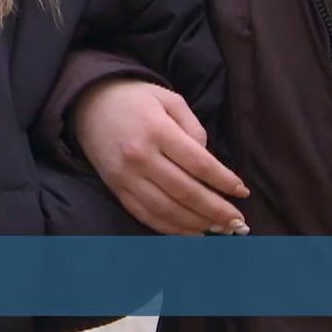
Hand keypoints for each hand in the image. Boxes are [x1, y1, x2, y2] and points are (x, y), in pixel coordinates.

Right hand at [73, 79, 249, 235]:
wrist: (88, 102)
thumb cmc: (135, 98)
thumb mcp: (169, 99)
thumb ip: (194, 127)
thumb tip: (209, 162)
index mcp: (157, 130)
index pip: (199, 164)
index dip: (224, 181)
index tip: (242, 192)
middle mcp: (140, 156)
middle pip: (185, 191)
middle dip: (216, 210)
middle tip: (238, 221)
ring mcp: (126, 176)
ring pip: (167, 210)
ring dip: (196, 224)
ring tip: (219, 228)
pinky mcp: (116, 188)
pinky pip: (145, 215)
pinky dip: (170, 229)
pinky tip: (191, 232)